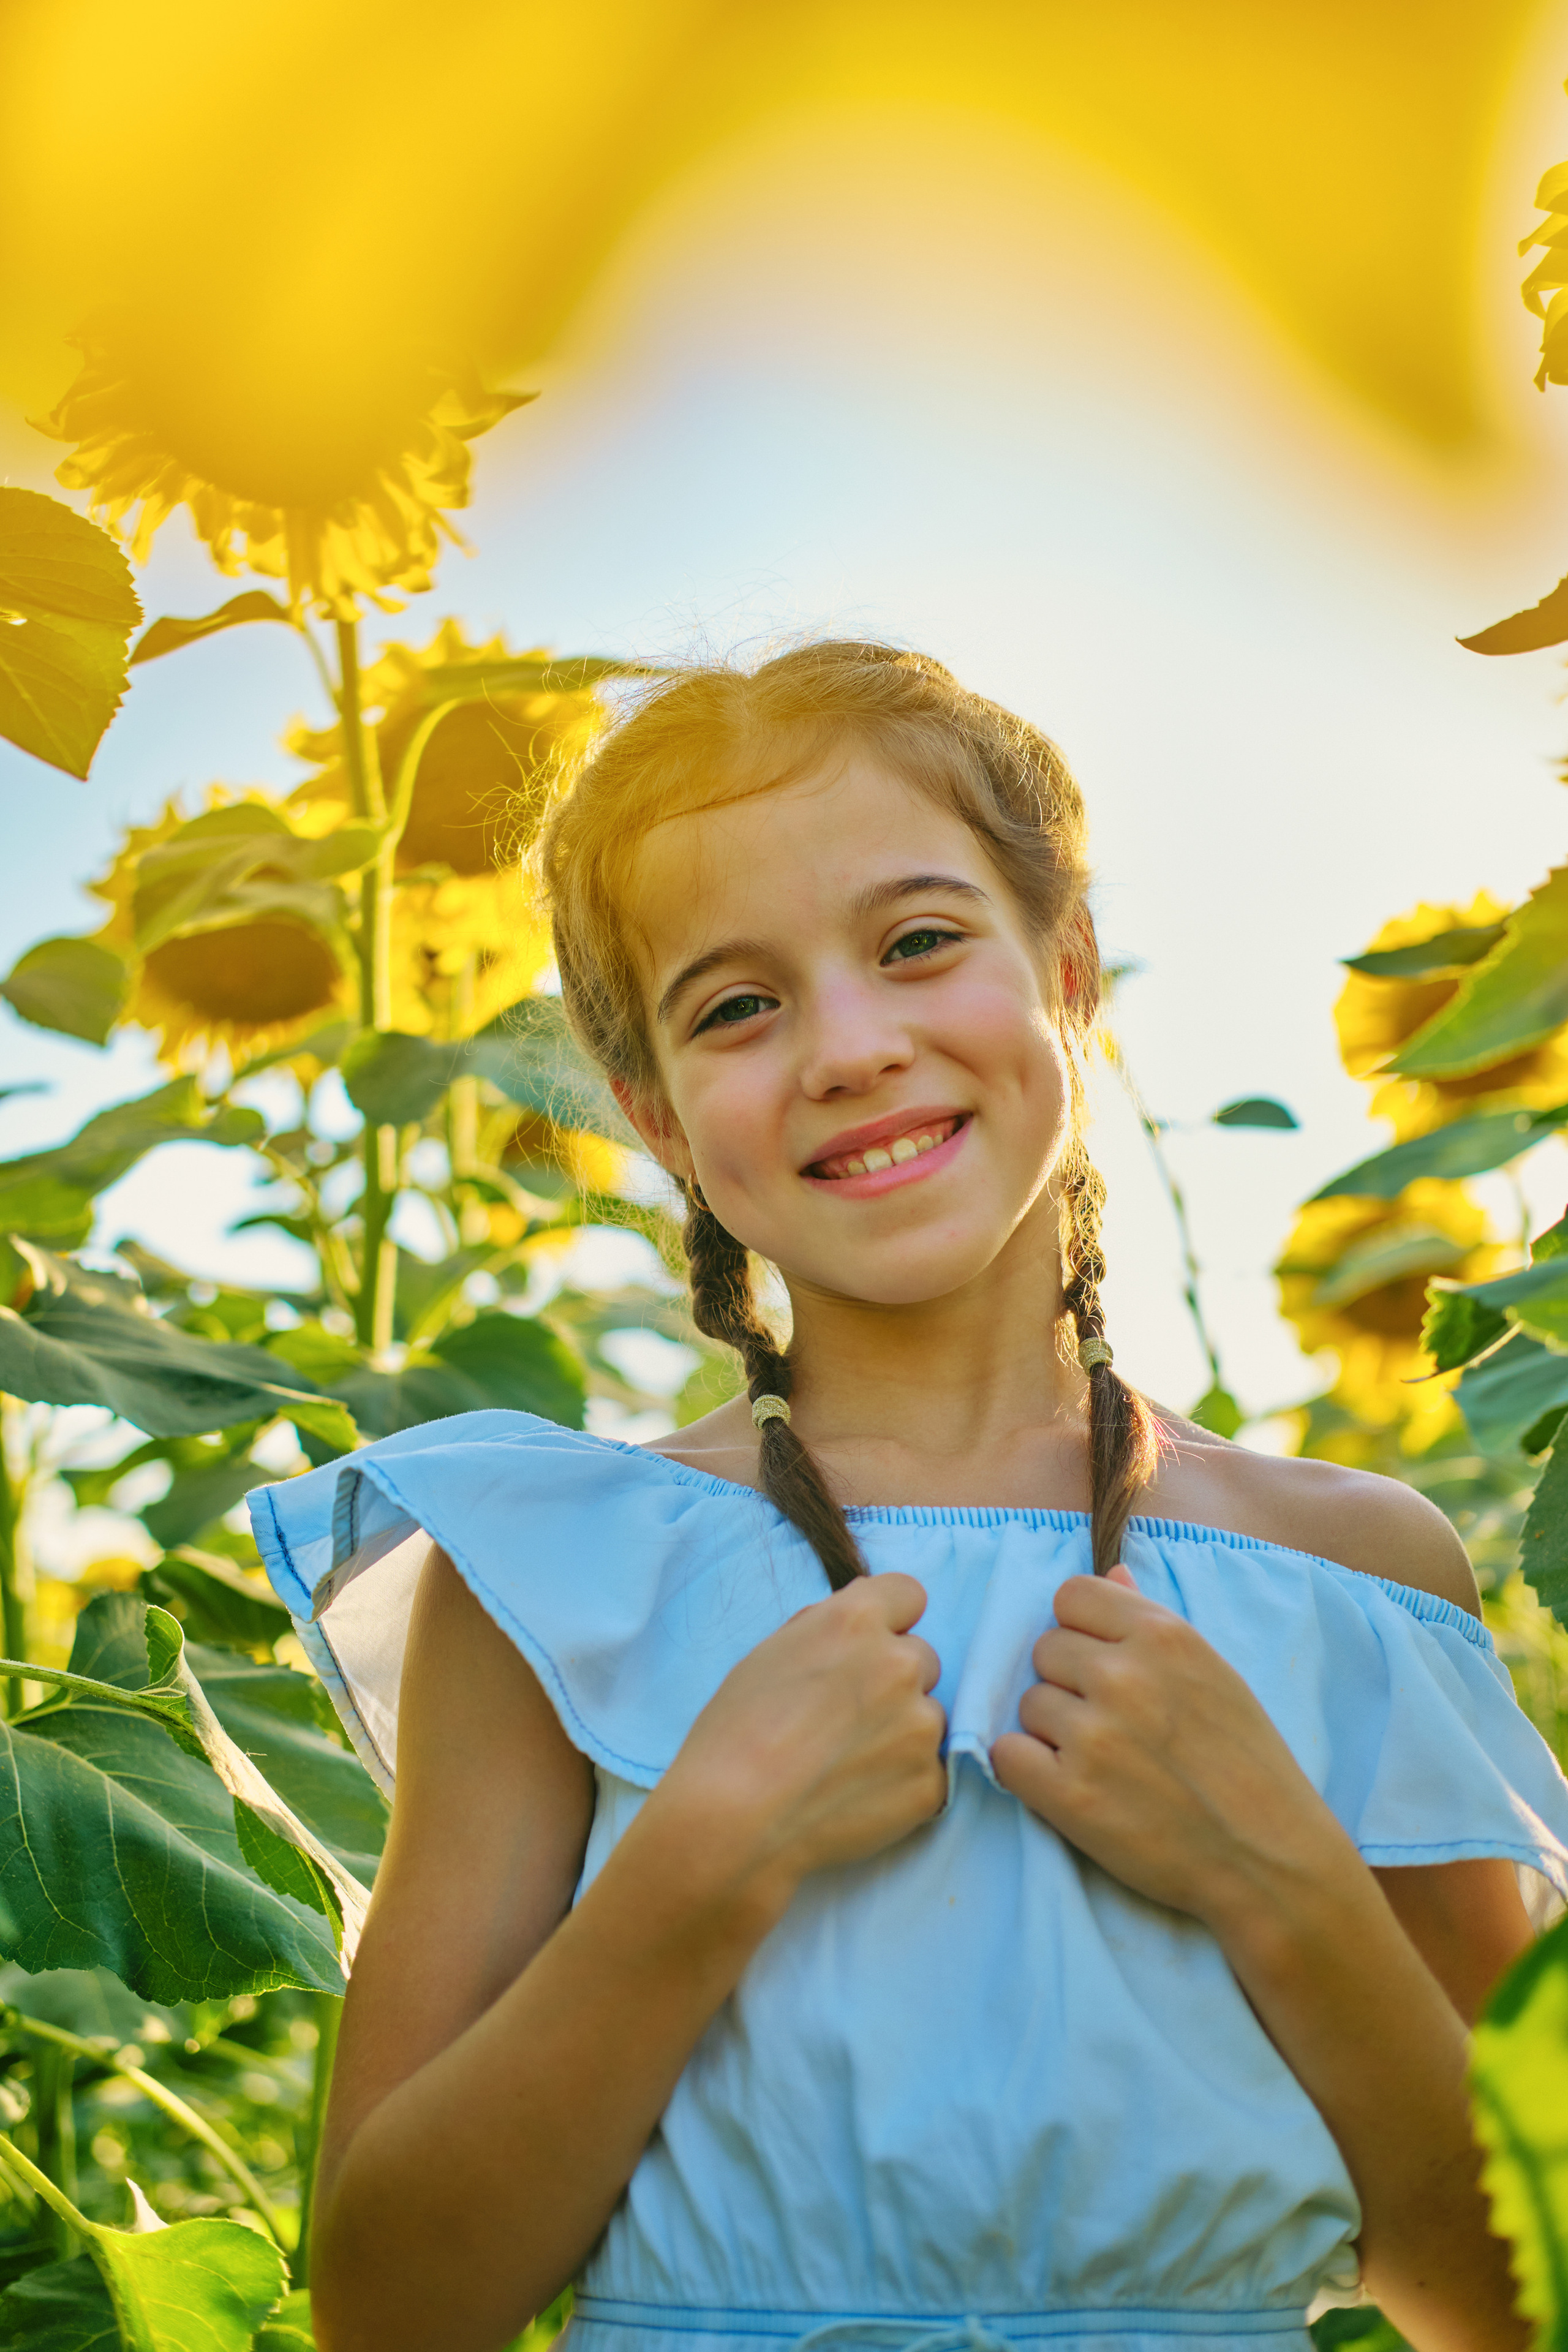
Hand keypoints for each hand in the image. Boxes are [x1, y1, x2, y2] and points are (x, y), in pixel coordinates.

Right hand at [650, 1573, 945, 1910]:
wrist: (734, 1822)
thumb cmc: (735, 1734)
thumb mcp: (769, 1654)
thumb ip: (825, 1628)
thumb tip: (861, 1621)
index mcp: (856, 1621)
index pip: (909, 1594)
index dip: (887, 1622)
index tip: (867, 1649)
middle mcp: (899, 1664)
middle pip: (921, 1658)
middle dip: (893, 1681)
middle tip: (846, 1718)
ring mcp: (921, 1726)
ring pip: (927, 1716)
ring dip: (901, 1732)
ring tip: (846, 1764)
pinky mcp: (931, 1783)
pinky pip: (930, 1771)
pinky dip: (903, 1782)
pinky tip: (859, 1795)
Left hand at [991, 1566, 1342, 1927]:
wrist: (1268, 1860)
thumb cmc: (1248, 1765)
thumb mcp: (1215, 1675)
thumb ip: (1153, 1622)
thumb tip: (1110, 1575)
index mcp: (1163, 1637)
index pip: (1071, 1595)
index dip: (1080, 1631)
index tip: (1102, 1664)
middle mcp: (1122, 1677)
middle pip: (1044, 1651)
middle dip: (1068, 1684)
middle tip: (1110, 1724)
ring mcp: (1092, 1737)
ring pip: (1028, 1705)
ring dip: (1052, 1732)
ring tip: (1103, 1763)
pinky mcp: (1069, 1796)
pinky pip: (1006, 1755)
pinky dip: (1027, 1772)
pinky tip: (1069, 1787)